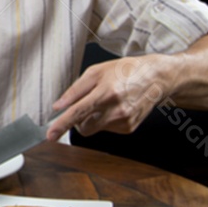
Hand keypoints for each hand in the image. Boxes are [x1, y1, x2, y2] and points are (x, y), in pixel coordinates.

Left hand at [47, 55, 170, 141]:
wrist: (156, 77)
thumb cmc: (126, 71)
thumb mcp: (97, 71)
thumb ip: (75, 90)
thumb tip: (58, 106)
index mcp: (106, 93)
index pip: (78, 112)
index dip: (62, 124)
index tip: (50, 135)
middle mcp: (116, 110)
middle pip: (84, 128)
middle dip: (78, 121)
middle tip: (86, 105)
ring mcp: (124, 121)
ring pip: (94, 129)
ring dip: (94, 118)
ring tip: (107, 101)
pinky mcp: (129, 129)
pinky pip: (106, 129)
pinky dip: (105, 120)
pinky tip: (116, 107)